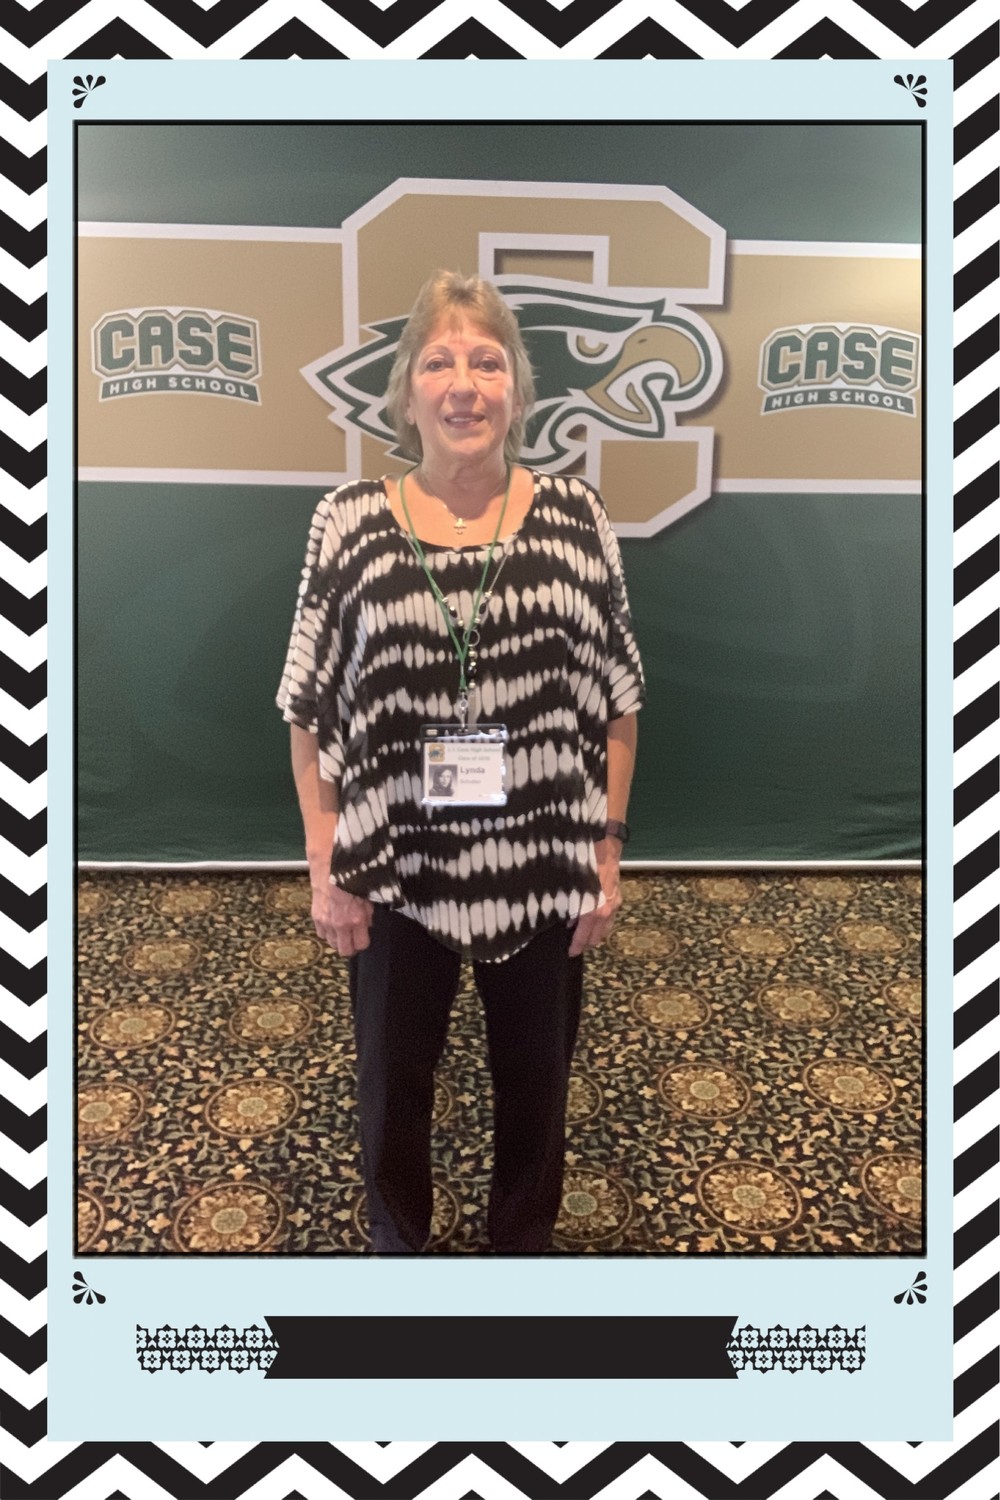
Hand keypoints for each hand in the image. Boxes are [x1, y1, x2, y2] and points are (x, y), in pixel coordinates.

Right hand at [311, 879, 373, 956]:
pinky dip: (327, 932)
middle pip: (345, 951)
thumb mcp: (367, 896)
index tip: (364, 937)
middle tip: (353, 939)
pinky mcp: (316, 917)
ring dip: (338, 940)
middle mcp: (340, 925)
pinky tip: (331, 924)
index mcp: (356, 920)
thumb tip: (367, 926)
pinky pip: (322, 934)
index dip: (363, 942)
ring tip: (342, 931)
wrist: (330, 867)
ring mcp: (326, 922)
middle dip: (351, 947)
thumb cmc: (352, 879)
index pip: (361, 945)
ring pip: (332, 944)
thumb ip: (368, 915)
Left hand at [568, 837, 622, 956]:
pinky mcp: (618, 895)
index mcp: (593, 910)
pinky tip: (594, 919)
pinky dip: (602, 922)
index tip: (570, 953)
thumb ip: (568, 905)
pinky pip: (611, 916)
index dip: (576, 946)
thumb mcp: (569, 885)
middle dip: (588, 943)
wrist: (604, 843)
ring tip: (585, 937)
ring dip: (596, 934)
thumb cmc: (582, 862)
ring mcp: (615, 903)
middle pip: (598, 935)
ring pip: (607, 927)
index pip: (584, 936)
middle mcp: (606, 910)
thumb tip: (568, 920)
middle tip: (577, 947)